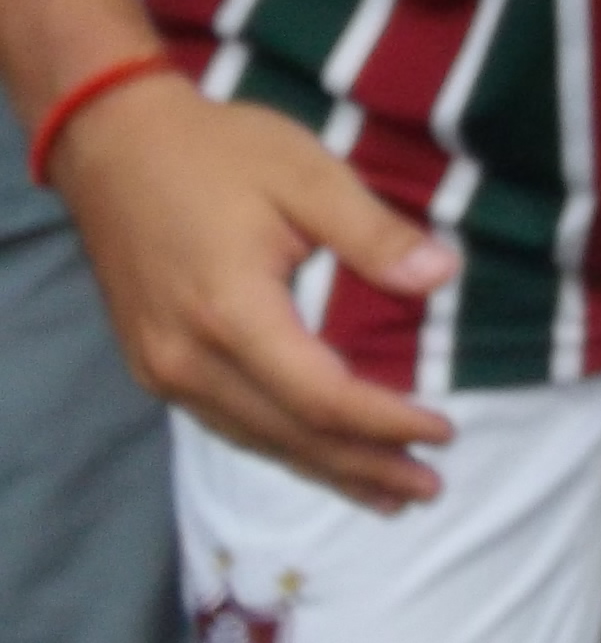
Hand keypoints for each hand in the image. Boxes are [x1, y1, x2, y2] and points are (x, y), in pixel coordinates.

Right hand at [56, 75, 457, 509]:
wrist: (116, 147)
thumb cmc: (220, 153)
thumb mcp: (309, 173)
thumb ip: (373, 232)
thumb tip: (442, 275)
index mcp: (231, 313)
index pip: (321, 396)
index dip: (384, 422)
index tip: (443, 431)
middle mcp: (189, 359)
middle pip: (288, 435)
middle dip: (362, 466)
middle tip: (428, 490)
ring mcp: (164, 369)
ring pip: (255, 439)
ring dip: (324, 469)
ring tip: (387, 494)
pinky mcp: (154, 365)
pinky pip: (227, 423)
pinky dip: (280, 447)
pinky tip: (315, 458)